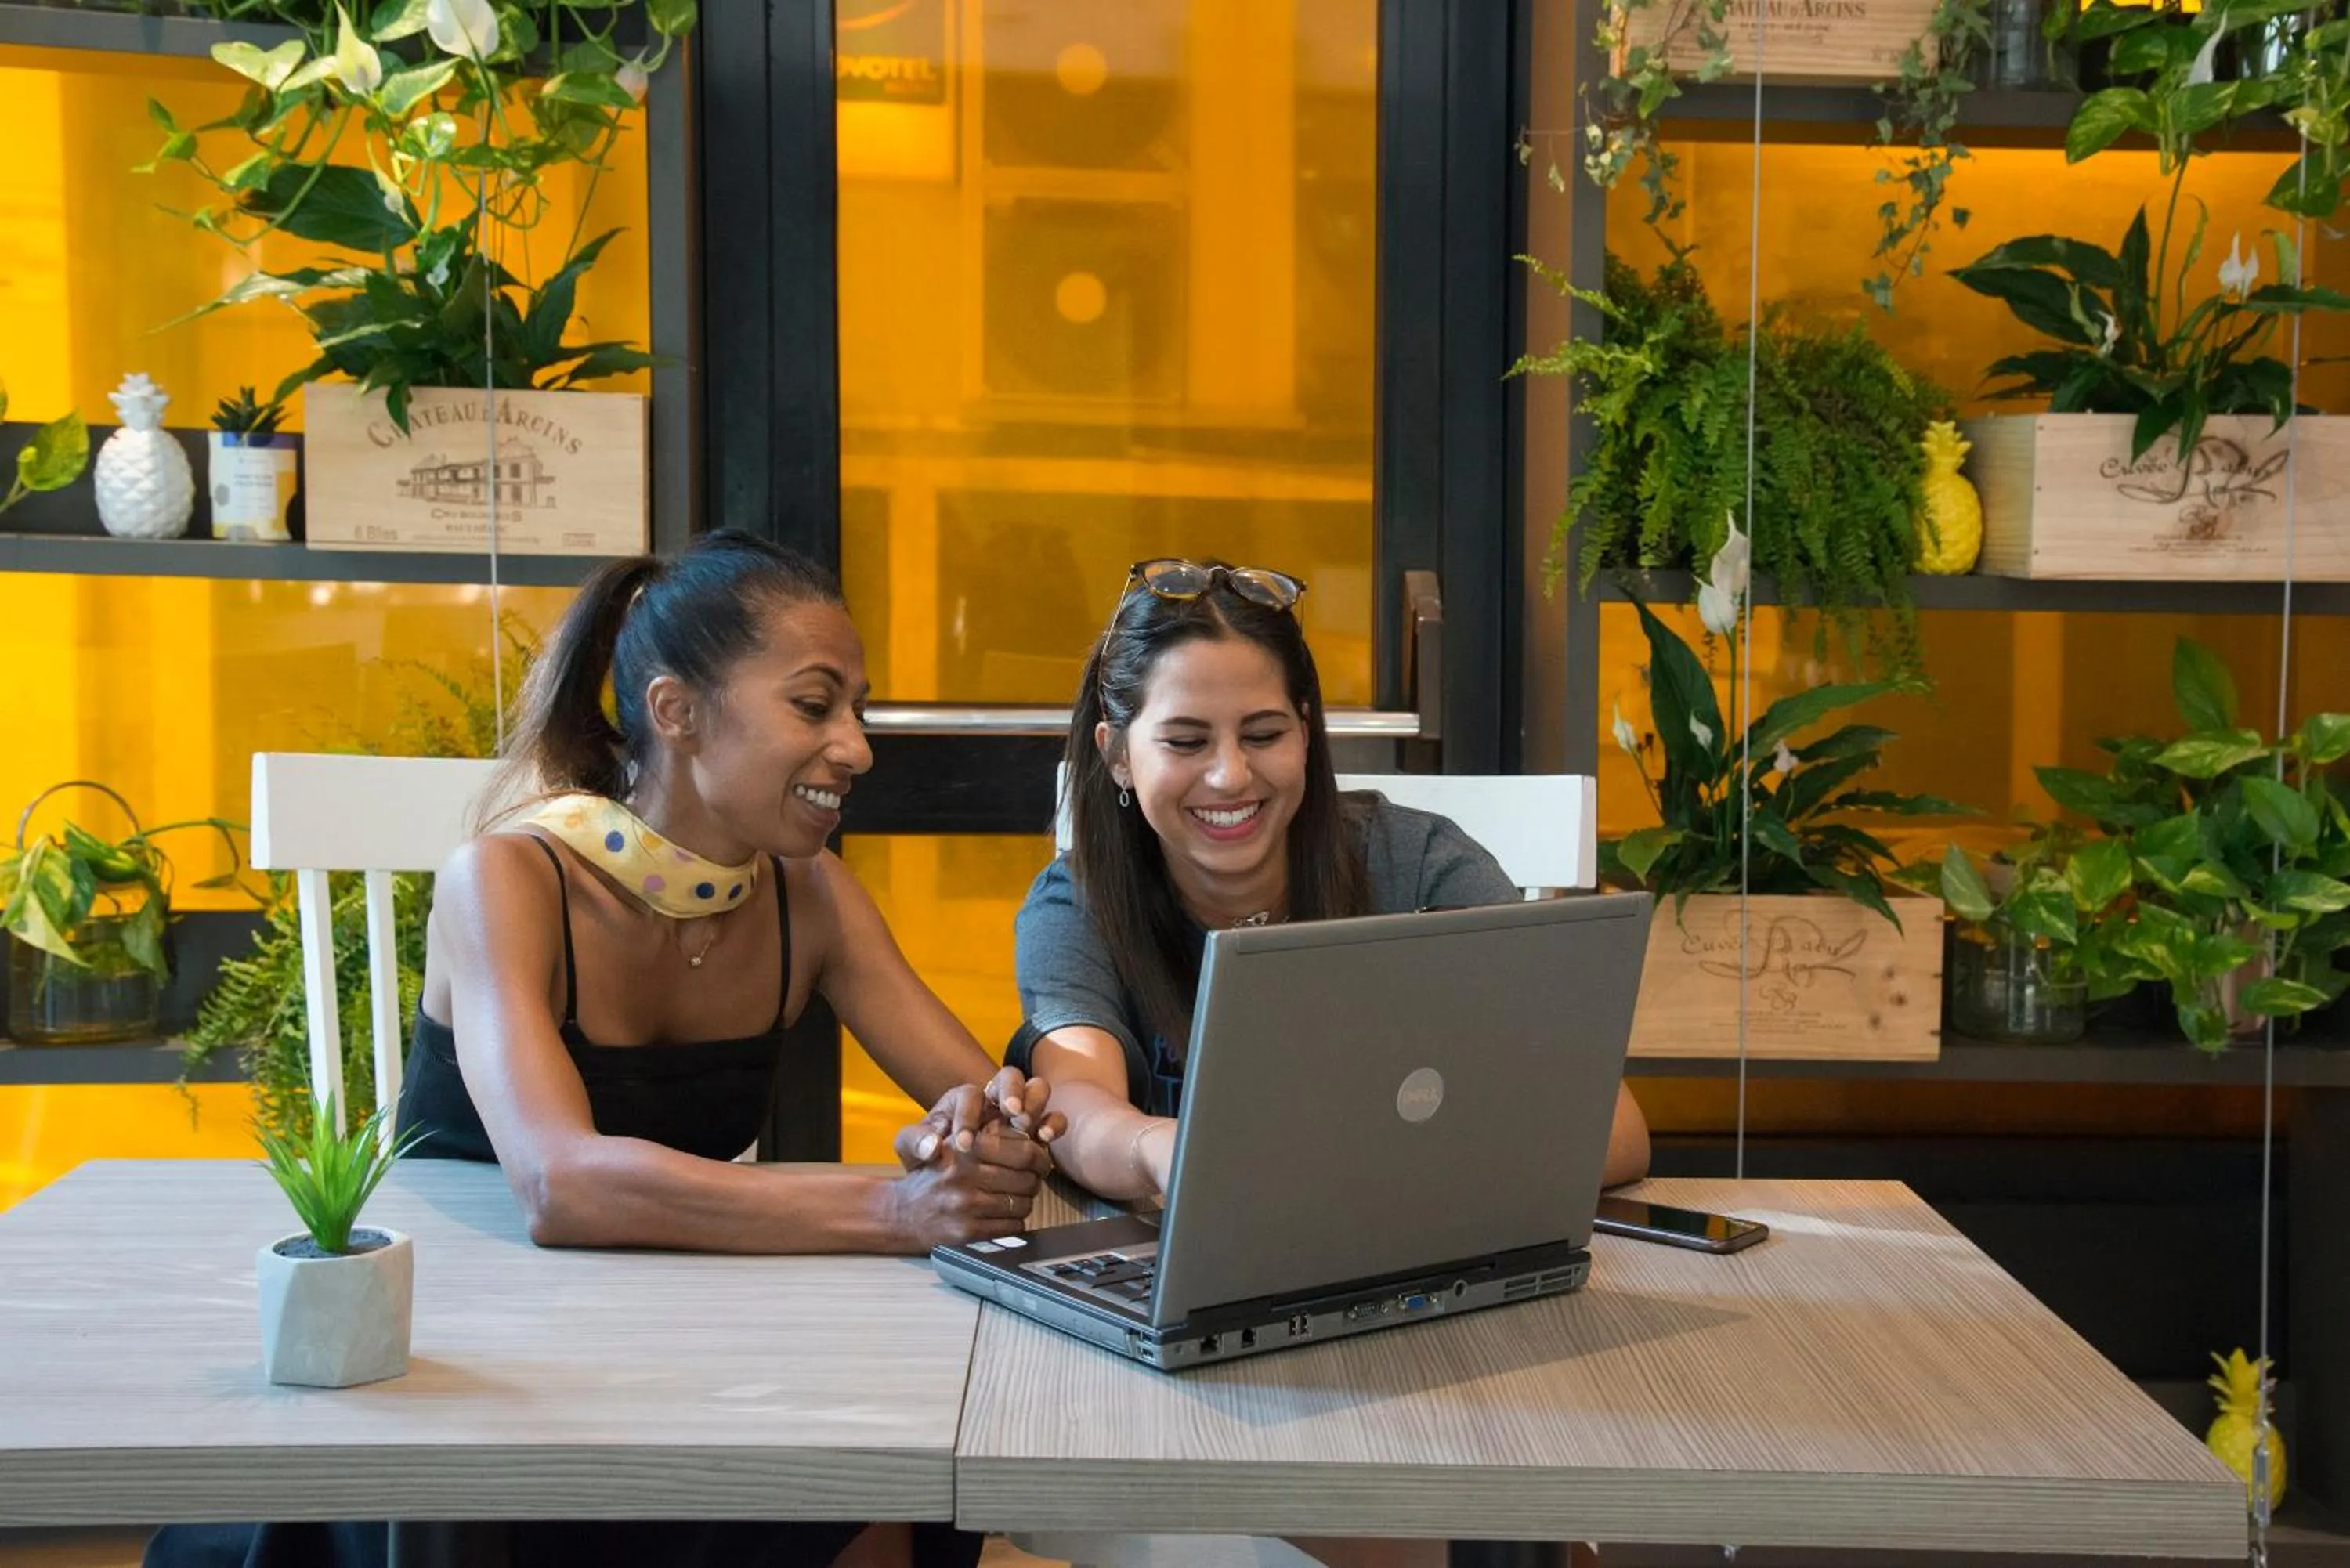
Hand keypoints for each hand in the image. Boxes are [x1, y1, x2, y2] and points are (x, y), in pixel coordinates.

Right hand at [886, 1122, 1055, 1249]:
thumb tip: (1034, 1137)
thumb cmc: (936, 1175)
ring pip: (1023, 1205)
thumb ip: (991, 1137)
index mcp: (965, 1147)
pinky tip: (1003, 1215)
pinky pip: (1012, 1227)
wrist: (902, 1212)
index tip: (1041, 1160)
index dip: (1040, 1156)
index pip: (1024, 1151)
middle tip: (1031, 1180)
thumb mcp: (955, 1144)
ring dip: (1025, 1202)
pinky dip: (1014, 1222)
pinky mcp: (967, 1232)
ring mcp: (965, 1205)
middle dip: (1035, 1180)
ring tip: (1015, 1197)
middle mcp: (964, 1175)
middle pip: (1028, 1179)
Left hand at [892, 1072, 1064, 1170]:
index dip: (967, 1118)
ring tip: (1029, 1126)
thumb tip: (931, 1146)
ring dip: (1035, 1104)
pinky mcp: (1037, 1129)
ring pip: (1037, 1089)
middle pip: (1010, 1077)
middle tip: (1011, 1113)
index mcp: (963, 1098)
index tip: (964, 1145)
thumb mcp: (911, 1148)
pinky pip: (1053, 1117)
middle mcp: (994, 1098)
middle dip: (1012, 1092)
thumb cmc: (930, 1153)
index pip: (968, 1096)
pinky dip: (1052, 1124)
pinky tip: (1045, 1140)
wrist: (948, 1171)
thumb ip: (914, 1142)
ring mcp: (1019, 1110)